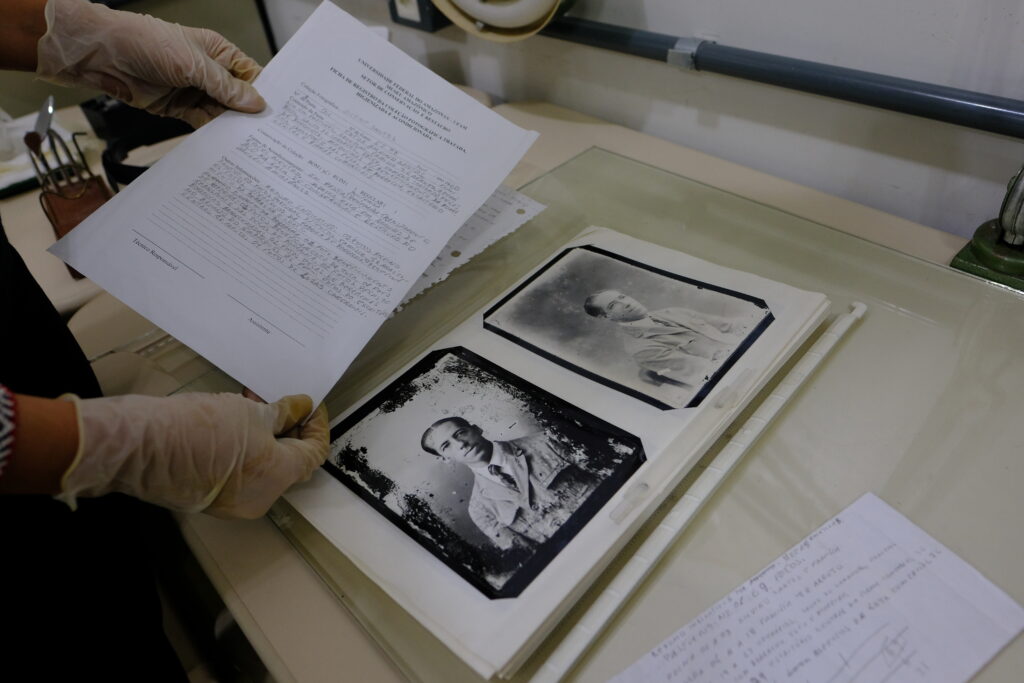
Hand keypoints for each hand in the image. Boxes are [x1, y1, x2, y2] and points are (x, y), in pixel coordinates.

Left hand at [36, 0, 265, 126]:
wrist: (105, 55)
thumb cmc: (146, 42)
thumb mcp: (194, 64)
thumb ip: (225, 86)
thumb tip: (255, 102)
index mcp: (218, 52)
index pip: (250, 74)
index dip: (263, 92)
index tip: (277, 112)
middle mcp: (208, 72)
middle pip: (238, 97)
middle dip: (249, 114)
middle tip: (267, 134)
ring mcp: (194, 91)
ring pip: (221, 113)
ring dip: (231, 126)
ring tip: (249, 143)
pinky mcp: (180, 108)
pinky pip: (203, 123)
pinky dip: (212, 133)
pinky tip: (224, 143)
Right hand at [58, 392, 328, 518]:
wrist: (143, 448)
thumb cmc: (201, 429)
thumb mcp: (250, 413)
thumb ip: (282, 413)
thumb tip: (302, 407)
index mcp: (278, 477)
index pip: (314, 454)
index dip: (318, 426)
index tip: (312, 405)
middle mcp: (261, 498)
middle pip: (289, 463)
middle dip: (288, 429)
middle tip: (281, 401)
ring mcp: (234, 503)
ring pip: (263, 467)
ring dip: (265, 437)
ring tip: (251, 404)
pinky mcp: (210, 499)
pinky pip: (240, 474)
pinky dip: (244, 450)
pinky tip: (232, 422)